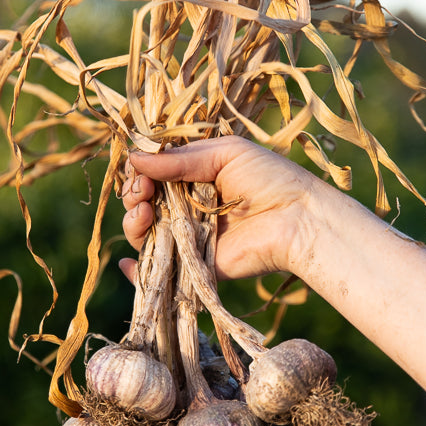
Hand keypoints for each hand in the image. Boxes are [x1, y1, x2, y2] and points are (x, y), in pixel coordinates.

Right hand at [119, 136, 316, 283]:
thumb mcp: (225, 153)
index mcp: (195, 176)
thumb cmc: (270, 178)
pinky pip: (159, 270)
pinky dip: (137, 271)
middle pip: (142, 202)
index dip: (140, 171)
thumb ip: (179, 159)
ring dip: (133, 222)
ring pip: (144, 233)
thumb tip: (133, 158)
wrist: (299, 220)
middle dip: (133, 194)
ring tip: (142, 213)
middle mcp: (188, 207)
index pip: (153, 173)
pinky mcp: (195, 266)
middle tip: (141, 191)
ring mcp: (189, 237)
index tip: (139, 169)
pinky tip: (127, 263)